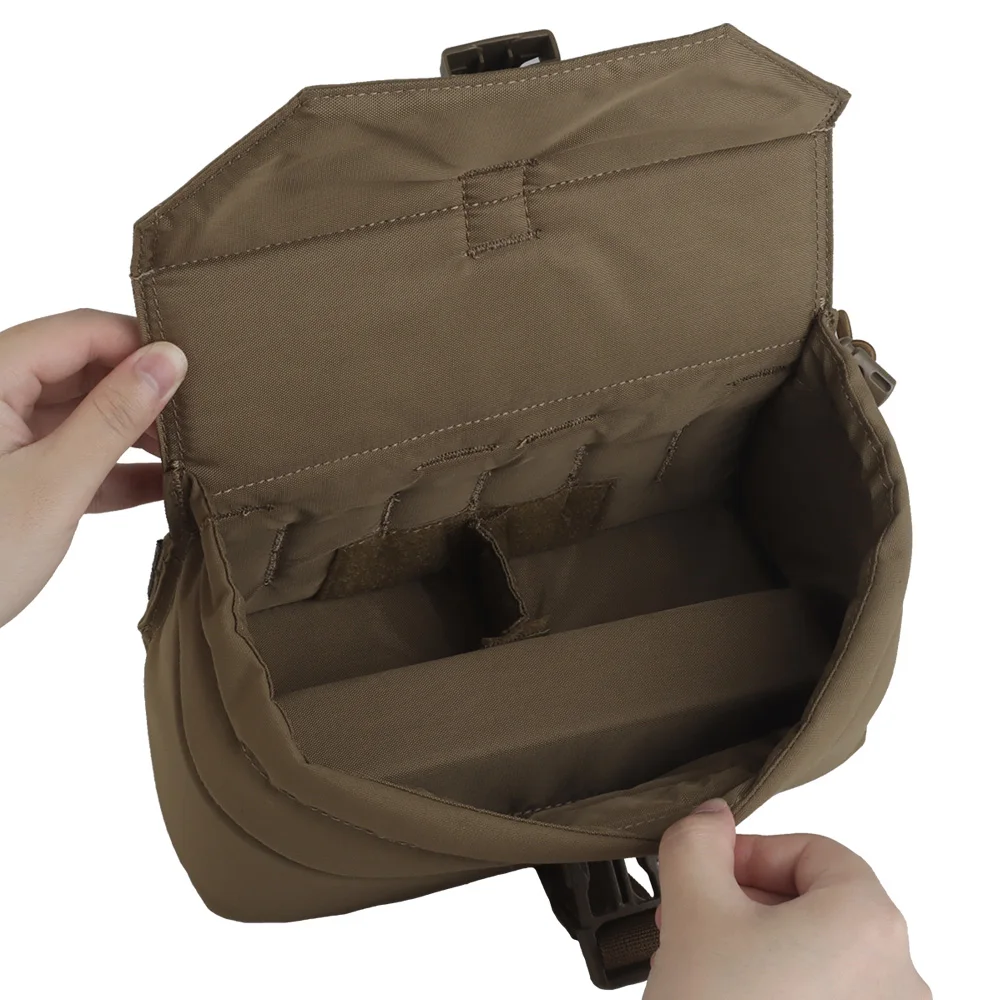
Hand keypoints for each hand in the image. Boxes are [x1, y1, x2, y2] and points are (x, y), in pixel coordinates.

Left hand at [0, 309, 186, 626]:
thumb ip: (114, 417)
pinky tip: (163, 487)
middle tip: (201, 420)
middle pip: (85, 369)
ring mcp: (4, 439)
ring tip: (190, 456)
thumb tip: (168, 360)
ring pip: (84, 413)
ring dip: (136, 434)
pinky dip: (116, 470)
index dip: (139, 344)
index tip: (194, 373)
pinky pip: (75, 455)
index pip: (79, 332)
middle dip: (144, 392)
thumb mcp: (55, 484)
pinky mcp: (16, 476)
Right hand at [645, 800, 929, 999]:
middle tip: (691, 921)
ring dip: (755, 951)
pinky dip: (776, 994)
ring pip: (817, 962)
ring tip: (701, 971)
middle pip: (817, 907)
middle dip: (744, 904)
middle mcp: (897, 978)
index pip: (815, 852)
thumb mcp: (692, 907)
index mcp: (868, 923)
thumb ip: (698, 840)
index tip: (705, 873)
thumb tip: (711, 816)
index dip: (750, 852)